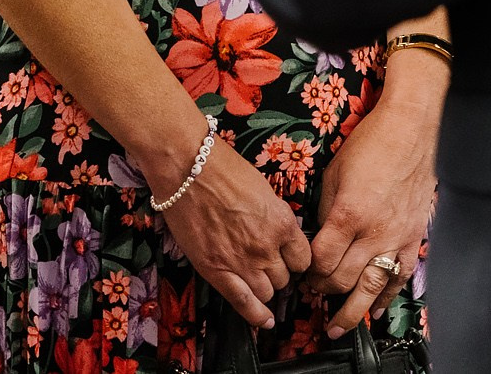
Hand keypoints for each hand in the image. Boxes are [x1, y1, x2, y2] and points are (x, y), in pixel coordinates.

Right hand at [157, 134, 312, 328]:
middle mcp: (267, 247)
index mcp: (283, 223)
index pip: (303, 259)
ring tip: (255, 278)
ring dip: (264, 287)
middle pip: (285, 278)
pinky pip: (244, 303)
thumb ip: (275, 218)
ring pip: (267, 293)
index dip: (295, 260)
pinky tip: (264, 322)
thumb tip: (279, 235)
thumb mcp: (264, 190)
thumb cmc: (223, 170)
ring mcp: (242, 262)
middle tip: (266, 264)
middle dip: (278, 273)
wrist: (187, 168)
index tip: (288, 259)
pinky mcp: (217, 271)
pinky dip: (256, 316)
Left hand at [311, 55, 443, 335]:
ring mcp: (396, 238)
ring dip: (352, 311)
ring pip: (372, 287)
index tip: (302, 274)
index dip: (308, 272)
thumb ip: (325, 211)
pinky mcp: (414, 238)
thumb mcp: (334, 175)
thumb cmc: (370, 145)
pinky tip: (375, 310)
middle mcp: (373, 232)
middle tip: (314, 294)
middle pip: (343, 279)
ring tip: (338, 327)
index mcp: (348, 214)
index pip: (322, 260)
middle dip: (324, 291)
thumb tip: (319, 238)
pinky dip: (387, 297)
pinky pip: (400, 277)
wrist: (410, 131)